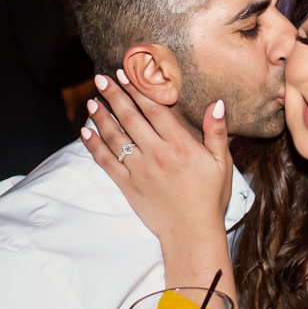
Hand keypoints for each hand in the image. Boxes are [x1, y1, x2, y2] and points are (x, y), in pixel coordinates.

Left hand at [80, 71, 232, 246]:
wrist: (192, 233)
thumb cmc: (209, 199)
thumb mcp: (222, 163)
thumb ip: (217, 132)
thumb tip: (216, 103)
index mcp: (179, 145)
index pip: (154, 109)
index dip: (138, 90)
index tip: (125, 75)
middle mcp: (156, 153)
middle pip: (130, 117)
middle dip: (114, 96)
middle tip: (101, 79)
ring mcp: (139, 169)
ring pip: (115, 136)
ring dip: (101, 116)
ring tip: (92, 101)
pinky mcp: (128, 185)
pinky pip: (106, 161)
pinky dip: (94, 146)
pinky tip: (85, 132)